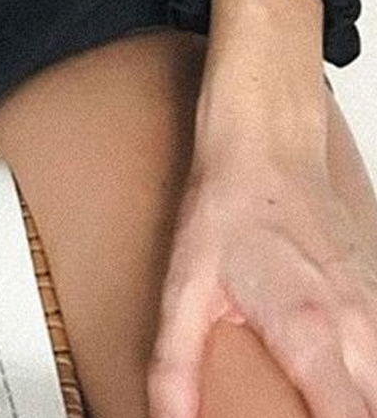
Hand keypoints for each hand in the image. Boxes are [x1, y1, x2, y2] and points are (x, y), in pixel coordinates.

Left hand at [148, 150, 376, 417]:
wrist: (267, 140)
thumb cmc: (229, 205)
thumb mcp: (185, 286)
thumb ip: (175, 365)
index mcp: (309, 332)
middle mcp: (356, 326)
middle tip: (302, 412)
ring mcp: (375, 308)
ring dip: (362, 400)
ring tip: (322, 399)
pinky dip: (370, 377)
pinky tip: (343, 379)